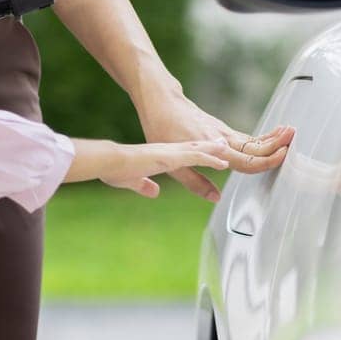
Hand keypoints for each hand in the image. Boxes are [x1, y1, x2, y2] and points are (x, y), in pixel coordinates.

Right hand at [96, 139, 259, 198]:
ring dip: (217, 152)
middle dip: (213, 150)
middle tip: (227, 148)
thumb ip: (143, 185)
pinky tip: (223, 162)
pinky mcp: (169, 157)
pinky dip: (211, 159)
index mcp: (160, 157)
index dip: (200, 157)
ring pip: (200, 150)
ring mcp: (170, 153)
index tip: (212, 159)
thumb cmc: (114, 169)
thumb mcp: (131, 180)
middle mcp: (168, 152)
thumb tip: (153, 191)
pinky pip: (195, 157)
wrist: (107, 160)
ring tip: (233, 151)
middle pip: (197, 149)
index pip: (185, 156)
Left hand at [138, 92, 293, 201]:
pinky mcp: (220, 128)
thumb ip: (196, 183)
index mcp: (214, 149)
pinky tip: (269, 137)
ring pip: (253, 139)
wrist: (161, 101)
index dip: (267, 161)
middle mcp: (222, 139)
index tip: (284, 156)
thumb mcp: (174, 164)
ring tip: (291, 135)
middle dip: (277, 144)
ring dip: (272, 138)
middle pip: (255, 146)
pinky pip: (245, 135)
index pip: (247, 160)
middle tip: (296, 140)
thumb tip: (216, 197)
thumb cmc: (163, 129)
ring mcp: (222, 132)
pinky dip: (260, 137)